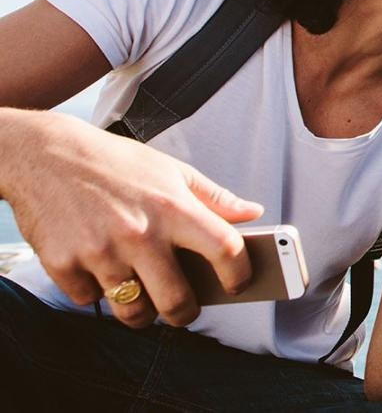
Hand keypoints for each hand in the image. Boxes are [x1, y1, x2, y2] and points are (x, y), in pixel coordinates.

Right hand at [2, 112, 261, 328]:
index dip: (239, 275)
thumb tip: (253, 213)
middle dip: (186, 313)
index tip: (238, 284)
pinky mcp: (63, 264)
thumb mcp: (170, 170)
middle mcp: (139, 233)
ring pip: (133, 311)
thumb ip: (214, 197)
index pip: (225, 250)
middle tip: (183, 307)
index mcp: (173, 207)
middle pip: (178, 301)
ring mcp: (100, 251)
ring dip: (141, 312)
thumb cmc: (113, 163)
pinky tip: (98, 271)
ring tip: (141, 295)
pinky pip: (89, 300)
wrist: (44, 154)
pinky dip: (95, 293)